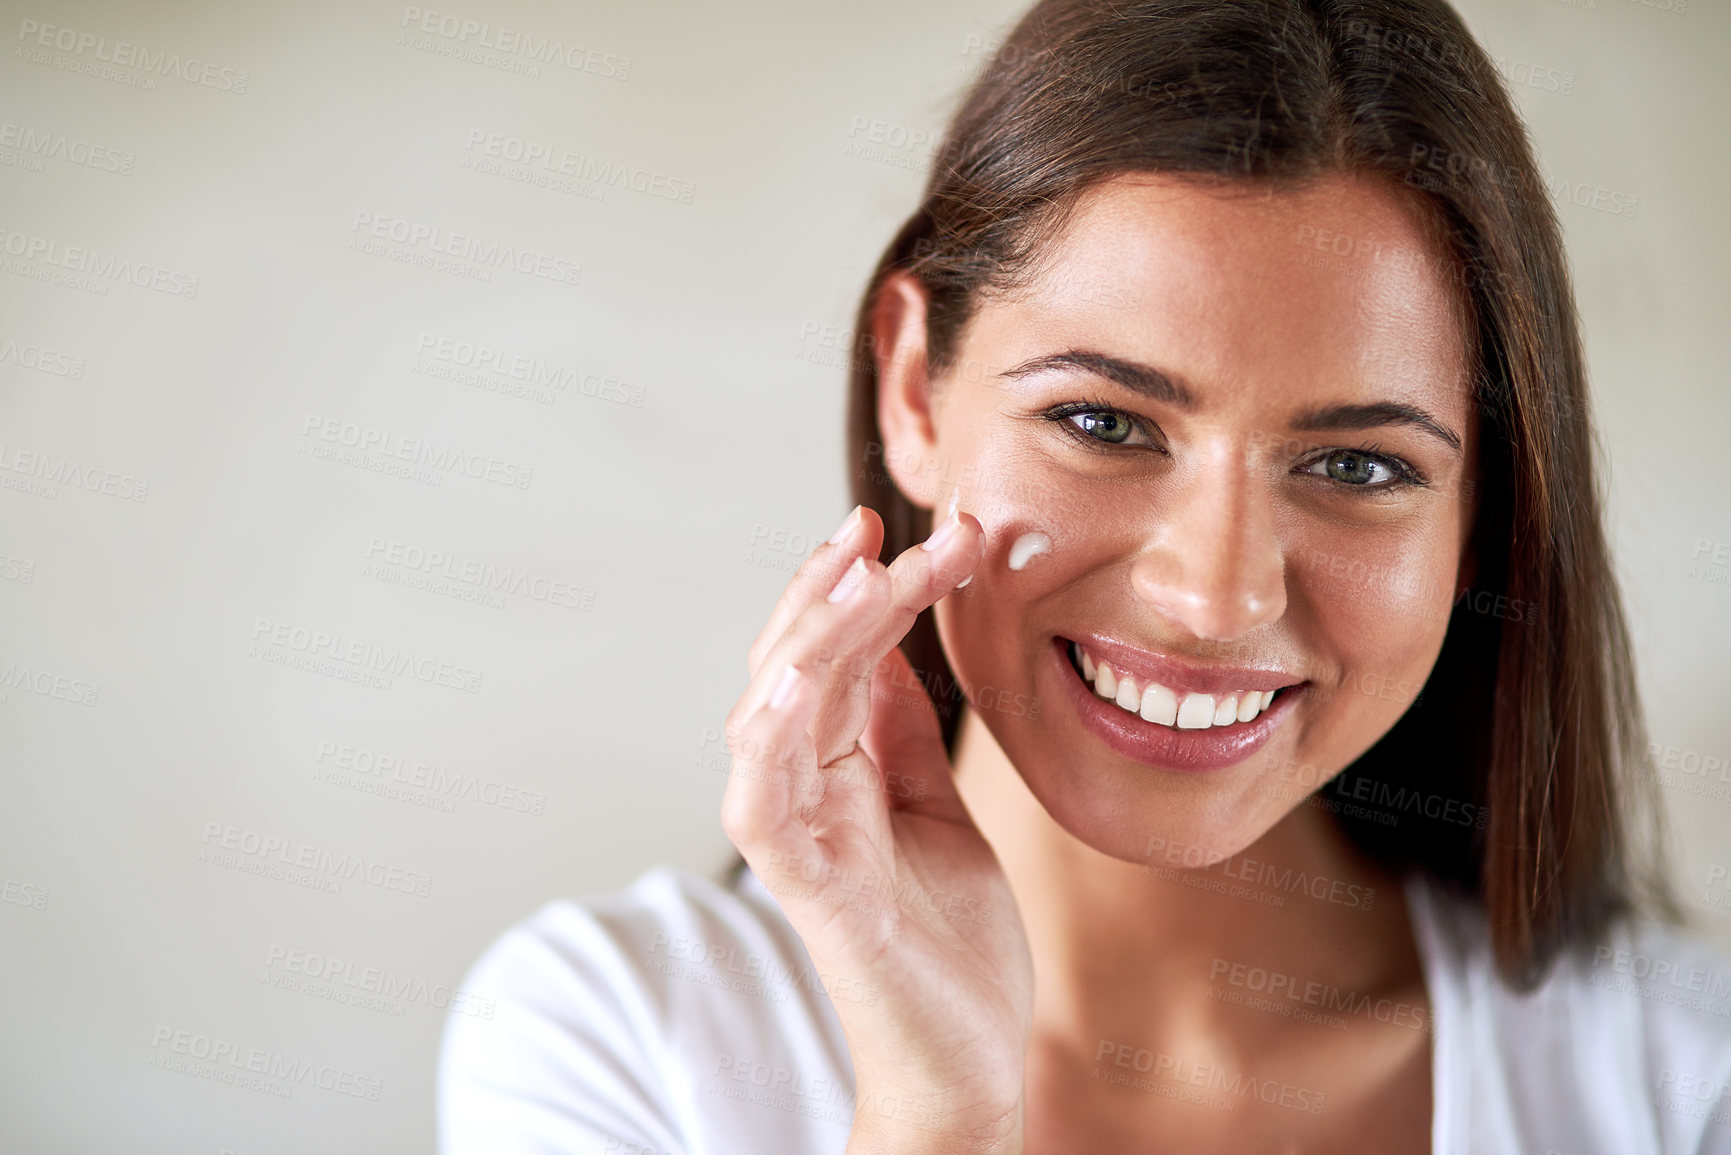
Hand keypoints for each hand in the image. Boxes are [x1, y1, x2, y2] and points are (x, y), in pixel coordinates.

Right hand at [721, 504, 1032, 1152]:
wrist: (970, 1058)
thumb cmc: (951, 942)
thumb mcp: (939, 807)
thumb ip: (903, 736)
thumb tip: (889, 651)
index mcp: (839, 769)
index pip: (833, 656)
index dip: (857, 587)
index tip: (903, 528)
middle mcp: (807, 792)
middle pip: (795, 666)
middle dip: (837, 589)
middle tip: (883, 524)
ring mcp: (801, 838)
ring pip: (770, 716)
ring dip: (806, 638)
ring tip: (853, 569)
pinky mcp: (809, 890)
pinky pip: (763, 806)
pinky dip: (769, 739)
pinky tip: (796, 679)